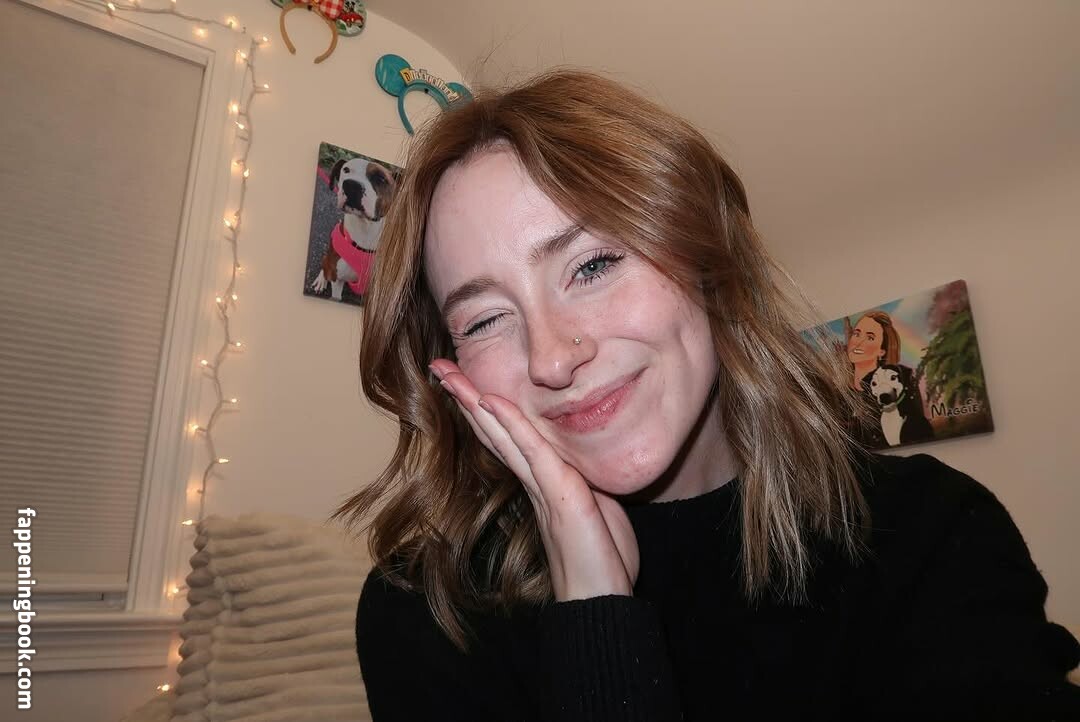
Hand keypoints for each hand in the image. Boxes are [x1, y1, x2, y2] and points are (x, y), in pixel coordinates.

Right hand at [430, 359, 639, 601]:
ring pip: (503, 435)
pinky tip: (491, 402)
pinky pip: (532, 451)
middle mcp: (535, 482)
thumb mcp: (598, 509)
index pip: (509, 438)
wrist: (601, 603)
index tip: (465, 382)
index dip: (486, 410)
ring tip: (451, 375)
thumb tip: (587, 469)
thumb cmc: (602, 561)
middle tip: (439, 367)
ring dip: (476, 402)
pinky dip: (511, 425)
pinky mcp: (559, 494)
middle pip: (494, 431)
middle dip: (467, 398)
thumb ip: (586, 485)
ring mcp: (543, 487)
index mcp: (543, 482)